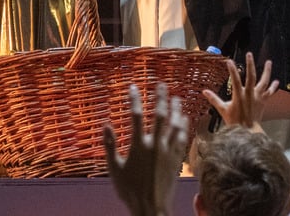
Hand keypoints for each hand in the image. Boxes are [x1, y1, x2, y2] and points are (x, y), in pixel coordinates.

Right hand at [103, 82, 187, 215]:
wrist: (150, 208)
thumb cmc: (129, 189)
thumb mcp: (113, 167)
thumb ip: (109, 144)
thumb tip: (105, 124)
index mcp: (138, 145)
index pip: (136, 116)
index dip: (134, 99)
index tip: (132, 87)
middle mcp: (155, 146)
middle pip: (160, 116)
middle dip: (160, 98)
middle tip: (161, 85)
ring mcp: (168, 153)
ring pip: (175, 126)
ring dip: (176, 110)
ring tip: (176, 98)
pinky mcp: (176, 161)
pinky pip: (182, 140)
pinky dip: (183, 127)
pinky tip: (184, 120)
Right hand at [203, 52, 278, 128]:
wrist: (249, 131)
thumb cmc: (235, 121)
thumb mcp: (223, 110)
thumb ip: (214, 99)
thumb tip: (204, 91)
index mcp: (239, 96)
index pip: (235, 80)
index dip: (232, 70)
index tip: (229, 61)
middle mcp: (250, 95)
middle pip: (251, 77)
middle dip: (250, 65)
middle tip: (249, 54)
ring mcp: (258, 97)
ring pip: (264, 82)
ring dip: (267, 72)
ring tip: (269, 62)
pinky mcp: (263, 101)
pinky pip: (270, 92)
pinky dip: (273, 87)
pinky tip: (276, 81)